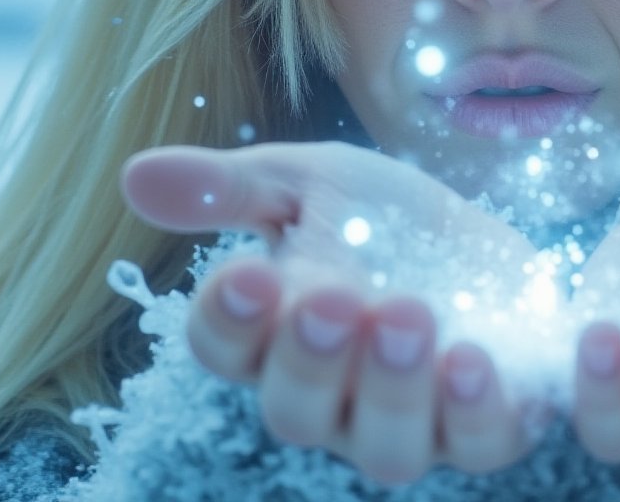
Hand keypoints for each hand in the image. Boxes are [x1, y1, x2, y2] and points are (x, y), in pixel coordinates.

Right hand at [122, 141, 540, 483]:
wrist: (481, 234)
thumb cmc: (384, 214)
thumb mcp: (315, 180)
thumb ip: (235, 187)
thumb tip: (136, 173)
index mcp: (277, 334)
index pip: (227, 348)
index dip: (228, 320)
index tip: (248, 273)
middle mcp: (332, 393)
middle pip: (296, 409)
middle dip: (310, 358)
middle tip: (331, 298)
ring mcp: (409, 419)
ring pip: (383, 446)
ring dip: (392, 387)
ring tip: (408, 316)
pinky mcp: (483, 423)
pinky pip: (475, 441)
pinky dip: (473, 411)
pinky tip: (473, 359)